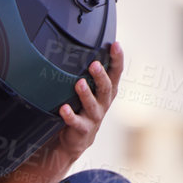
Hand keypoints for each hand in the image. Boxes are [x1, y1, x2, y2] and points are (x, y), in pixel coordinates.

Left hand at [55, 41, 123, 163]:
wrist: (76, 139)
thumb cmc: (82, 108)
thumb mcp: (89, 89)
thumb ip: (88, 73)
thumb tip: (79, 43)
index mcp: (107, 91)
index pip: (116, 72)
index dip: (117, 59)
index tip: (115, 44)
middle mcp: (103, 103)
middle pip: (106, 88)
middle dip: (101, 76)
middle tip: (94, 64)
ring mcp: (94, 117)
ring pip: (93, 105)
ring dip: (86, 94)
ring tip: (79, 83)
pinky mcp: (83, 129)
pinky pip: (77, 122)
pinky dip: (70, 115)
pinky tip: (64, 108)